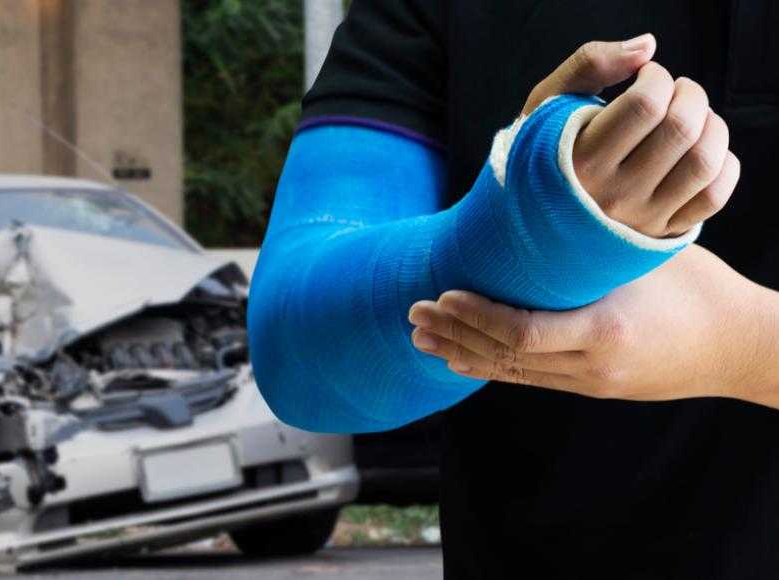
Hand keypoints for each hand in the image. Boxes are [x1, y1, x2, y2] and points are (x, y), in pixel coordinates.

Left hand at [407, 246, 777, 405]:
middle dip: (454, 334)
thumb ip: (588, 251)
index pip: (521, 332)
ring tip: (422, 339)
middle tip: (413, 313)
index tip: (442, 295)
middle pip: (505, 356)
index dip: (475, 316)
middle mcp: (591, 367)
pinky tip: (462, 362)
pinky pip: (531, 379)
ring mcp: (590, 384)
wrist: (740, 346)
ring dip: (463, 353)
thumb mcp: (642, 259)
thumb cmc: (698, 288)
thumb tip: (533, 218)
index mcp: (604, 332)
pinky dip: (492, 367)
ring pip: (512, 372)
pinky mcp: (592, 388)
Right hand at [523, 34, 739, 237]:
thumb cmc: (545, 153)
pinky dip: (723, 164)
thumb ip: (589, 64)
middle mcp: (613, 193)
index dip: (657, 76)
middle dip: (690, 95)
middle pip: (680, 129)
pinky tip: (702, 151)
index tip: (646, 77)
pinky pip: (714, 197)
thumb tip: (648, 47)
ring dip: (712, 127)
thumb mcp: (547, 104)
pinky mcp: (661, 232)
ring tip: (693, 119)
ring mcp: (640, 217)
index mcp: (580, 160)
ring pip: (704, 162)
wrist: (534, 220)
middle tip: (675, 93)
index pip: (645, 104)